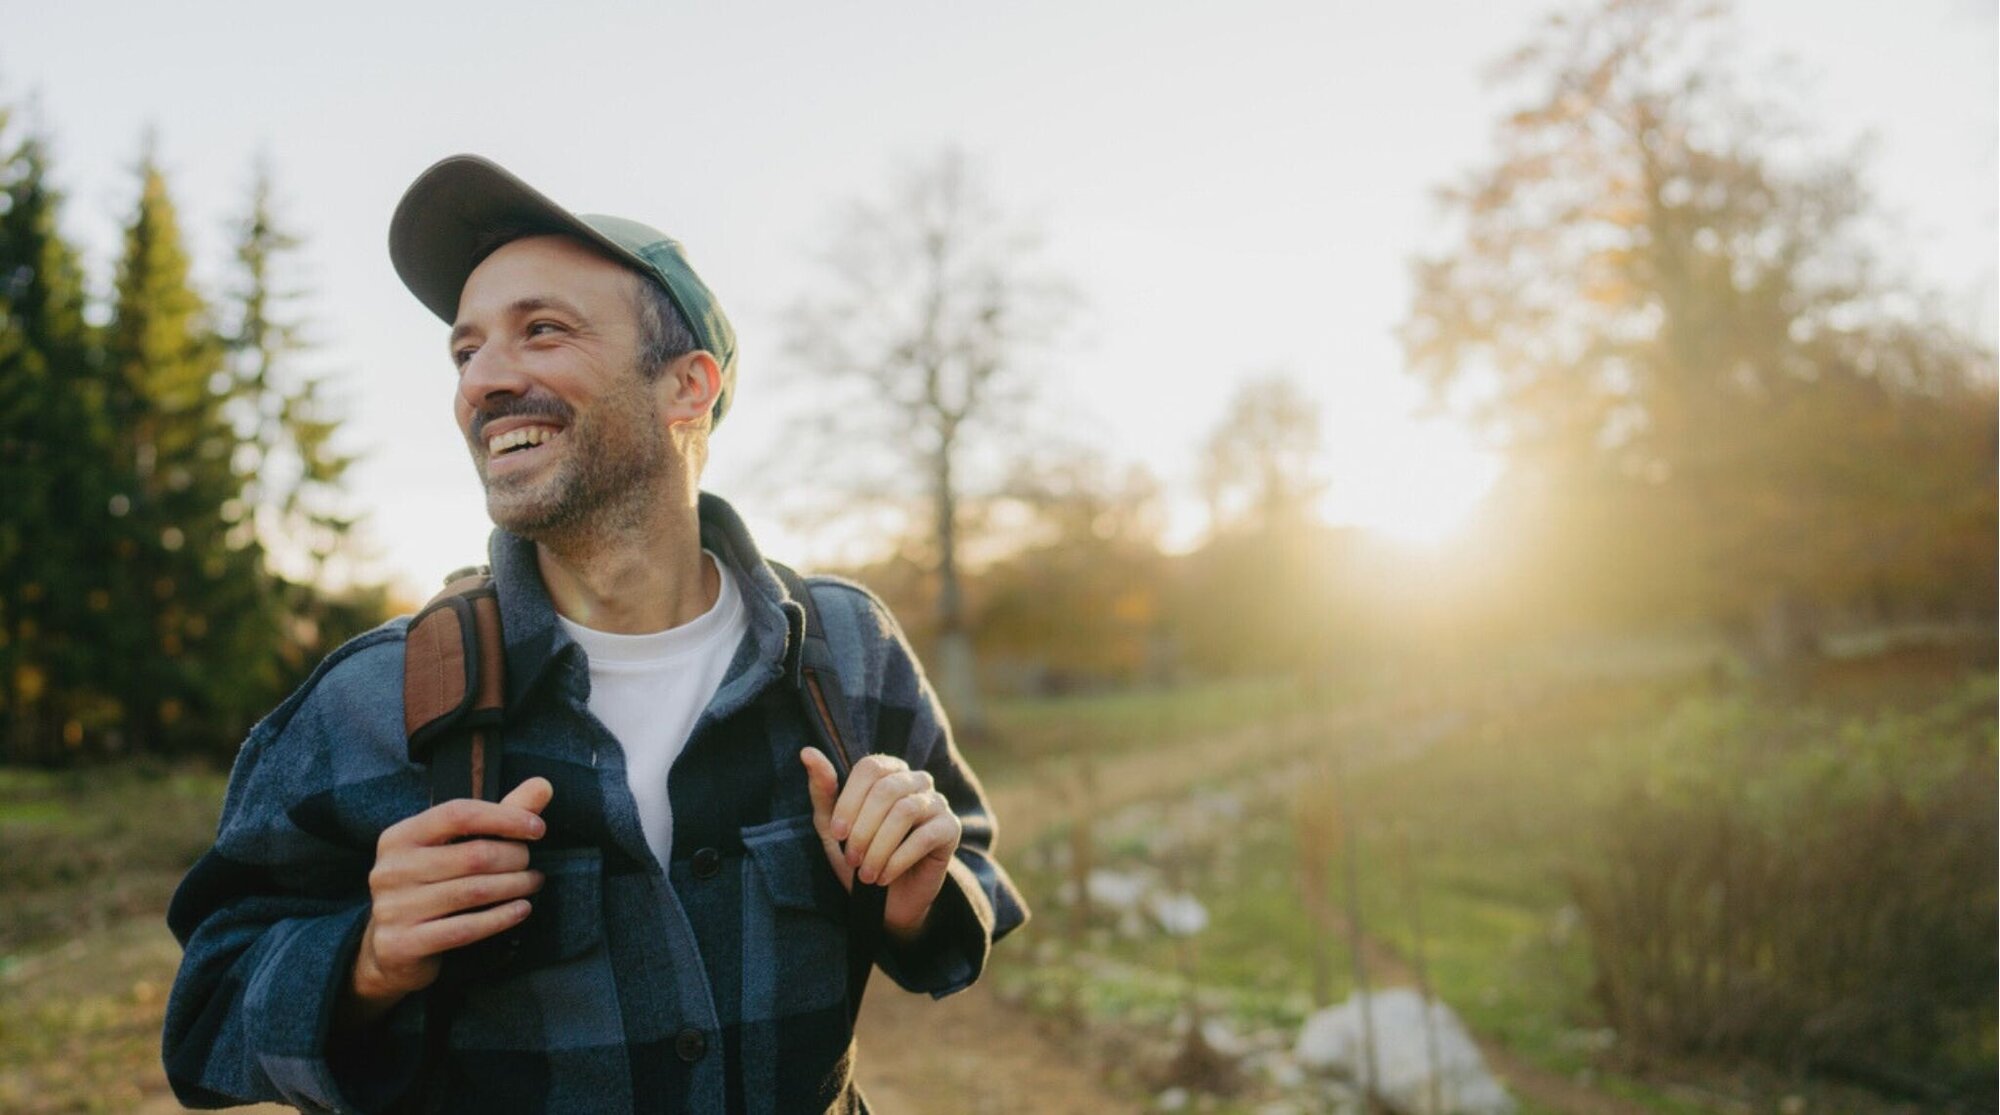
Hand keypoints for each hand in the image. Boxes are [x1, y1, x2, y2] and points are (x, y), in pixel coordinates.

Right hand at [337, 777, 552, 1027]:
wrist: (389, 951)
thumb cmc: (430, 887)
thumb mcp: (454, 847)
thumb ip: (498, 815)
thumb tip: (543, 785)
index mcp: (399, 837)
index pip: (457, 814)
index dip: (503, 818)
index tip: (537, 829)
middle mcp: (390, 869)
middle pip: (472, 855)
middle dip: (513, 858)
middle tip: (531, 864)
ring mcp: (393, 908)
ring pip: (473, 892)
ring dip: (514, 886)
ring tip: (533, 883)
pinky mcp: (403, 944)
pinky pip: (465, 928)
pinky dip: (501, 917)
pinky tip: (522, 909)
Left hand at [799, 750, 960, 943]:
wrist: (887, 901)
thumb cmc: (859, 858)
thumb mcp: (833, 828)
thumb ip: (823, 791)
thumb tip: (807, 752)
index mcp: (889, 772)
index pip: (870, 767)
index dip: (850, 800)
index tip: (836, 833)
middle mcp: (917, 780)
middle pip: (887, 789)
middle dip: (863, 829)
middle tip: (851, 859)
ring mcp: (937, 802)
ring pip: (905, 811)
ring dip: (879, 847)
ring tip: (866, 874)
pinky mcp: (950, 829)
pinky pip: (924, 836)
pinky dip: (898, 860)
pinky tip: (883, 877)